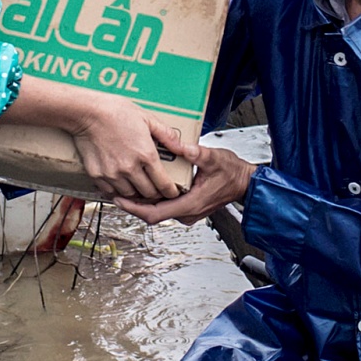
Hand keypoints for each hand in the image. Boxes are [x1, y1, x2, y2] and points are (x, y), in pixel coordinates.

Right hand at [69, 99, 195, 202]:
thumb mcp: (148, 119)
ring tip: (139, 186)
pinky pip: (111, 192)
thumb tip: (181, 147)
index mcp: (146, 155)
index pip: (164, 184)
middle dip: (156, 193)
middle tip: (157, 189)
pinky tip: (121, 184)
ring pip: (130, 195)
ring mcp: (112, 173)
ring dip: (137, 193)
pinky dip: (118, 191)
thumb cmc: (116, 112)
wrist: (87, 112)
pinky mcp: (97, 175)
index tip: (172, 191)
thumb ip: (167, 135)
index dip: (171, 191)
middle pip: (148, 194)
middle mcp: (130, 168)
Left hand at [112, 139, 252, 224]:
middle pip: (151, 214)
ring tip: (126, 188)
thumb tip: (178, 145)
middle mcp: (187, 213)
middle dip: (132, 204)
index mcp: (190, 204)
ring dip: (142, 202)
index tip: (118, 199)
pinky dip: (153, 200)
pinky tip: (146, 188)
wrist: (246, 183)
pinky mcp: (188, 209)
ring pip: (158, 212)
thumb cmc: (233, 173)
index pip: (154, 214)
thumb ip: (195, 152)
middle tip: (115, 191)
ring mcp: (188, 212)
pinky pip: (165, 208)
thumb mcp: (214, 158)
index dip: (133, 208)